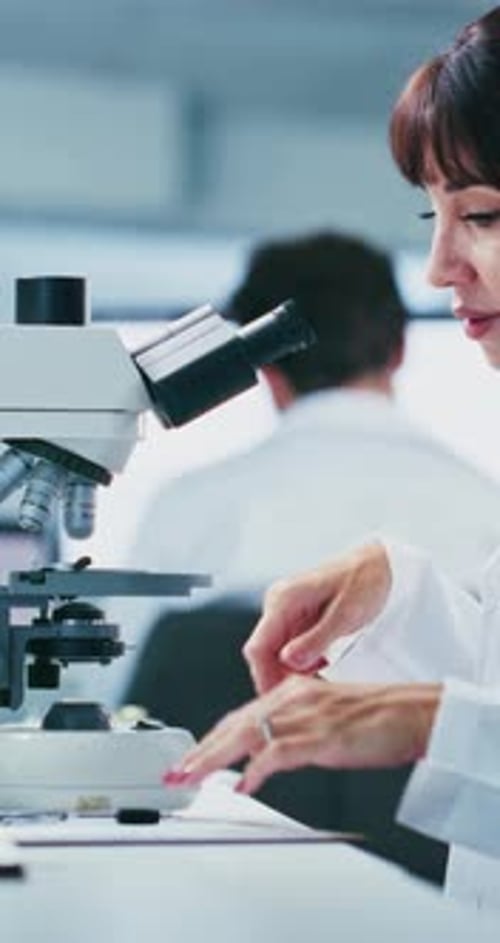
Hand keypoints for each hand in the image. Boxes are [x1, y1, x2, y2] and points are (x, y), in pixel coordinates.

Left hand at [164, 675, 441, 794]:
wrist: (414, 712)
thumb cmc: (379, 716)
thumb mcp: (326, 715)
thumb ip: (295, 727)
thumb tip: (267, 755)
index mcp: (293, 689)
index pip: (240, 715)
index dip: (211, 738)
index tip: (190, 756)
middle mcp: (294, 697)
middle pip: (235, 723)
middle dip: (200, 749)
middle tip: (175, 770)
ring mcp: (306, 714)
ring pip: (246, 734)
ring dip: (214, 758)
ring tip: (191, 777)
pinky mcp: (321, 734)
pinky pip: (278, 753)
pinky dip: (256, 770)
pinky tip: (243, 785)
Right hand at [244, 541, 391, 693]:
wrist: (381, 564)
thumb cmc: (366, 580)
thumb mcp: (346, 614)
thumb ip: (316, 639)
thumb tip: (288, 662)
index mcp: (284, 598)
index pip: (258, 646)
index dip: (264, 676)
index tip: (279, 700)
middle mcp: (279, 605)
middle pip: (264, 654)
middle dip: (280, 678)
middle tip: (305, 698)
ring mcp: (286, 612)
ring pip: (276, 655)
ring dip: (293, 673)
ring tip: (319, 683)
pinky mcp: (297, 620)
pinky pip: (290, 649)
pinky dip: (303, 664)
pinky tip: (322, 668)